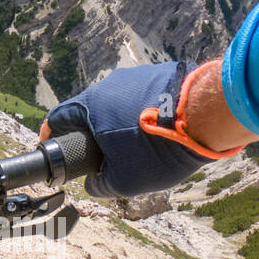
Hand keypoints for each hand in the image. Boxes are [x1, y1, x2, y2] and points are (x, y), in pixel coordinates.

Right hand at [40, 60, 244, 197]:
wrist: (206, 116)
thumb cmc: (158, 149)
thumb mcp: (125, 180)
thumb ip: (100, 184)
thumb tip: (93, 183)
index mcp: (90, 105)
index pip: (58, 118)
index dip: (52, 136)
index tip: (52, 147)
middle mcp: (107, 85)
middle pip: (89, 110)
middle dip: (92, 132)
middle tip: (102, 153)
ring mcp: (134, 76)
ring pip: (117, 102)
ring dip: (120, 122)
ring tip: (138, 144)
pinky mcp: (159, 73)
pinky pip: (143, 95)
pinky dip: (144, 112)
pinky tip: (159, 130)